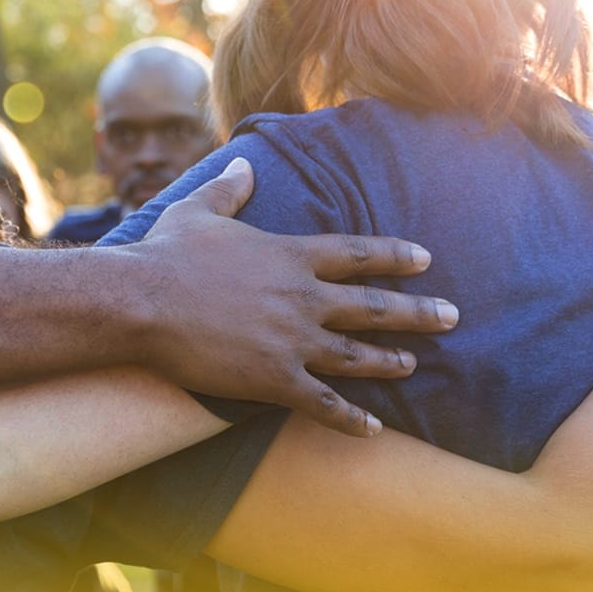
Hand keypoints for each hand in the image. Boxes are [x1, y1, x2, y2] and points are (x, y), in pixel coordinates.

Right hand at [133, 158, 456, 436]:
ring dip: (390, 360)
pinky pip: (323, 404)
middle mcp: (303, 297)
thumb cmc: (166, 254)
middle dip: (417, 312)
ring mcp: (292, 341)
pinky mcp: (273, 378)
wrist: (141, 301)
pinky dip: (351, 419)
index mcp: (290, 255)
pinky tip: (373, 429)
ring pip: (357, 355)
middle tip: (451, 317)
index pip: (358, 254)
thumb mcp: (198, 210)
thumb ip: (230, 188)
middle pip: (373, 305)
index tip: (425, 260)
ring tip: (413, 364)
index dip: (395, 256)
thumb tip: (245, 162)